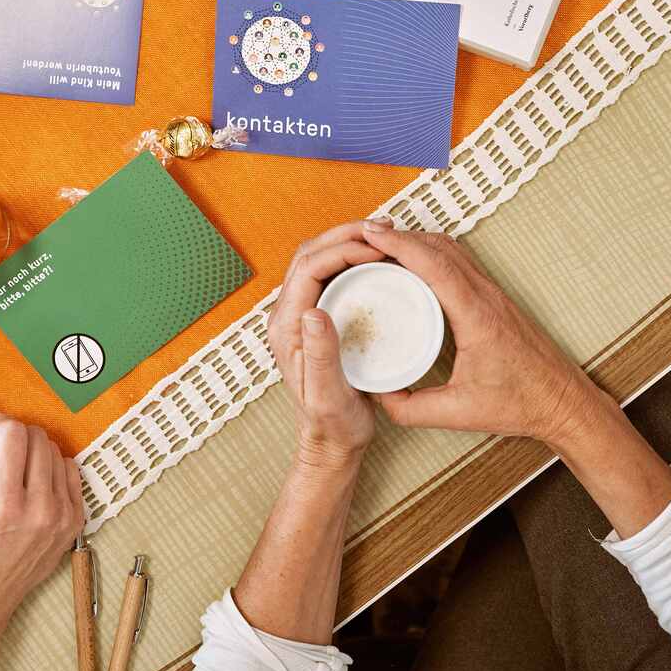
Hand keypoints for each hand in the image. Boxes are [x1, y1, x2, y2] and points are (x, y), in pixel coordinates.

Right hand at [0, 400, 84, 618]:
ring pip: (54, 450)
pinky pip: (70, 469)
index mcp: (3, 503)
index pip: (13, 433)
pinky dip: (49, 469)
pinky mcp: (75, 521)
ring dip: (29, 454)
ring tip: (9, 478)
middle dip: (11, 439)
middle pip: (36, 437)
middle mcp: (38, 510)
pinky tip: (29, 488)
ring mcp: (62, 516)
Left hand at [269, 221, 390, 466]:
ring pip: (320, 261)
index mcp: (287, 327)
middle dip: (344, 235)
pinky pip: (332, 276)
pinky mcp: (320, 319)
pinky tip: (379, 259)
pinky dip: (353, 259)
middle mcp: (290, 315)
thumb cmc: (331, 423)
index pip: (308, 269)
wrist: (332, 441)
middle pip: (310, 256)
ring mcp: (303, 315)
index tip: (375, 248)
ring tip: (383, 236)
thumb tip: (314, 311)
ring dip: (348, 242)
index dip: (340, 250)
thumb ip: (320, 354)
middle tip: (383, 228)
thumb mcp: (327, 394)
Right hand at [361, 222, 602, 447]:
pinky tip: (414, 264)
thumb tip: (377, 395)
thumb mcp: (460, 413)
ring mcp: (492, 293)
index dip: (401, 245)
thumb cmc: (521, 403)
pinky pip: (459, 261)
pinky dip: (431, 253)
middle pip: (441, 247)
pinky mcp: (493, 298)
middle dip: (401, 236)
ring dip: (417, 241)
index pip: (436, 266)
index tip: (371, 234)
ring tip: (383, 246)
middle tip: (365, 237)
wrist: (562, 401)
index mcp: (478, 316)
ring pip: (451, 249)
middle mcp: (486, 296)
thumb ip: (412, 409)